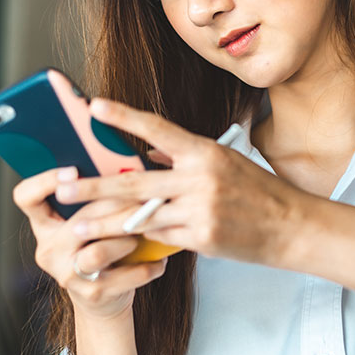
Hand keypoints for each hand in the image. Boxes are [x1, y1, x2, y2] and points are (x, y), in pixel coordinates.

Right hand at [12, 167, 168, 319]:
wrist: (102, 299)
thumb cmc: (100, 246)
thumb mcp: (92, 221)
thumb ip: (97, 197)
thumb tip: (129, 167)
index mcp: (45, 225)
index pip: (26, 197)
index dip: (46, 181)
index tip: (73, 172)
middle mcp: (49, 249)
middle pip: (80, 221)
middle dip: (116, 206)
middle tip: (143, 197)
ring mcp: (68, 274)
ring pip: (100, 251)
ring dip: (128, 240)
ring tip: (142, 234)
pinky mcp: (92, 293)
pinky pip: (127, 274)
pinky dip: (148, 266)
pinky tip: (159, 260)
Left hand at [53, 98, 309, 267]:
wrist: (291, 226)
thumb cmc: (259, 192)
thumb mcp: (226, 163)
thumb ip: (185, 158)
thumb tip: (151, 152)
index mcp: (204, 152)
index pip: (157, 129)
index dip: (123, 118)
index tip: (94, 108)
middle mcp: (200, 178)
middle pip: (135, 181)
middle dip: (94, 186)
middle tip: (62, 186)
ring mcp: (200, 209)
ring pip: (140, 216)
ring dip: (104, 223)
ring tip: (74, 228)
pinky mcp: (201, 237)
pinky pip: (161, 238)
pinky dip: (139, 241)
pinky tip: (116, 247)